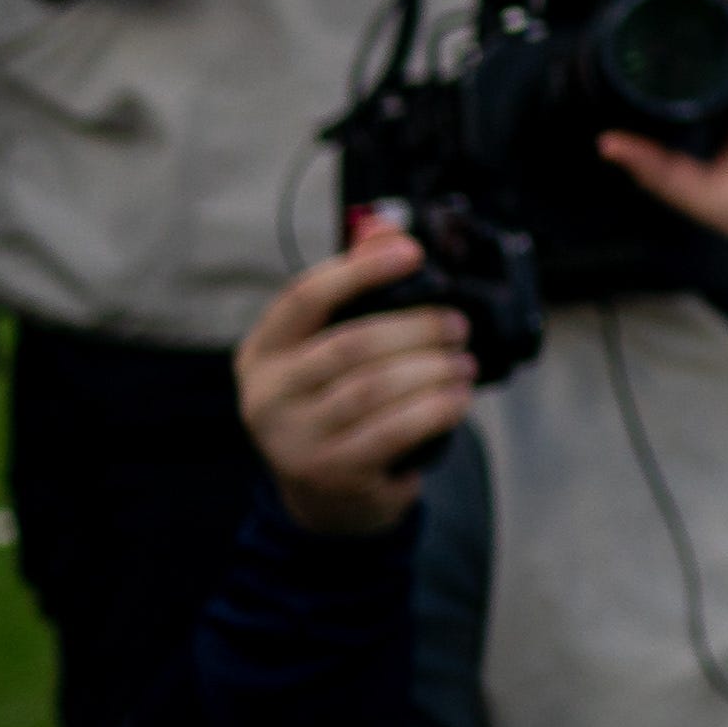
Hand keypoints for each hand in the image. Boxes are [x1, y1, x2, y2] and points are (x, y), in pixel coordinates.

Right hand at [238, 228, 474, 536]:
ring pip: (377, 387)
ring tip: (463, 363)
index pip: (305, 297)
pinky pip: (395, 430)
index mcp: (263, 352)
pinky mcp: (331, 474)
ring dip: (435, 368)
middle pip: (353, 343)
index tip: (413, 252)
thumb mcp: (329, 349)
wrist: (325, 498)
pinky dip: (437, 407)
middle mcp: (267, 397)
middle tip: (458, 326)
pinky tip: (458, 397)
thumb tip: (385, 228)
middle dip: (419, 328)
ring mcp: (294, 440)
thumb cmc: (335, 404)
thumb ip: (354, 288)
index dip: (361, 269)